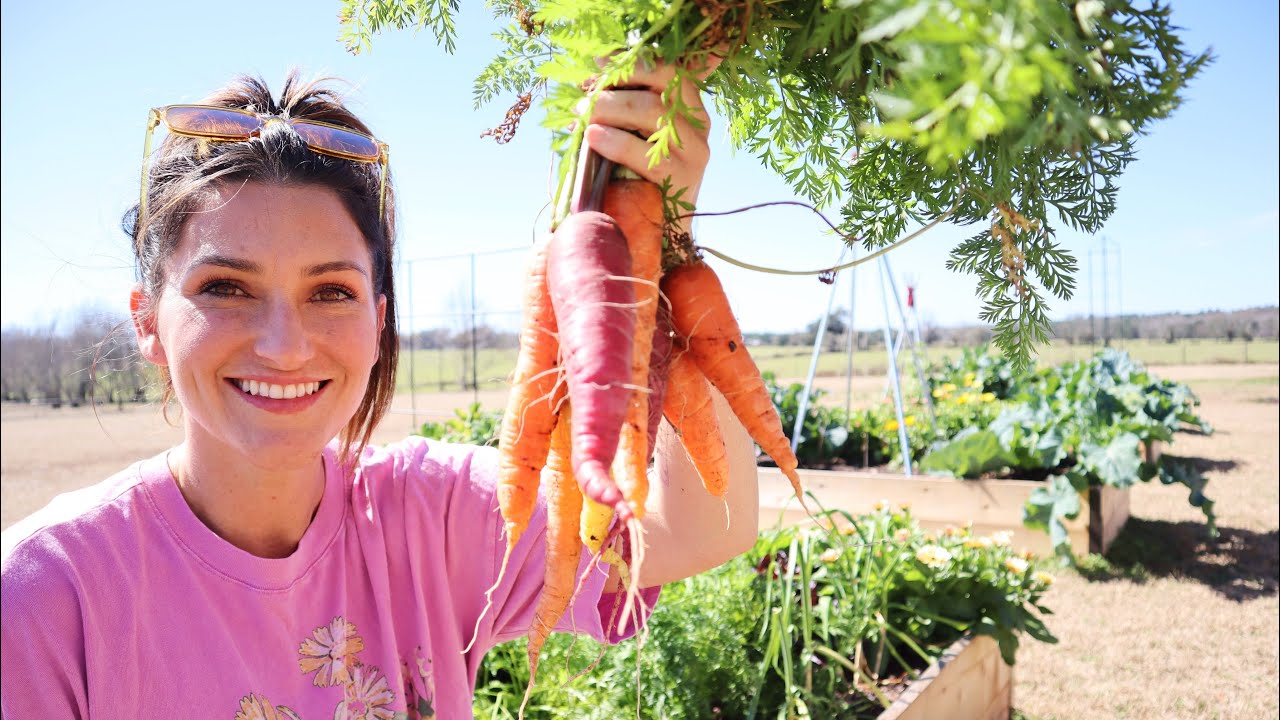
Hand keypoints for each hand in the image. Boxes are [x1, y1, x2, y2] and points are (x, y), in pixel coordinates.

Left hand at [578, 56, 720, 230]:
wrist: (662, 233)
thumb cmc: (641, 180)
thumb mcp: (638, 138)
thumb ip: (626, 110)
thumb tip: (590, 84)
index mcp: (689, 107)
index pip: (668, 69)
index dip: (634, 61)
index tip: (599, 62)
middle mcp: (698, 124)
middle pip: (661, 84)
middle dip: (618, 83)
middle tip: (586, 94)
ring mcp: (694, 151)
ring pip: (653, 113)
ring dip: (610, 109)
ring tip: (583, 115)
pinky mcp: (682, 178)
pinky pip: (646, 153)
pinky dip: (615, 141)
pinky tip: (593, 138)